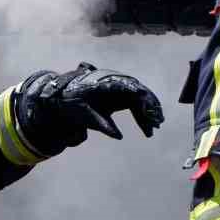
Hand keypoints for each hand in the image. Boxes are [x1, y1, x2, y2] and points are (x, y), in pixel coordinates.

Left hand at [40, 63, 164, 142]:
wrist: (63, 98)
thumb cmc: (71, 104)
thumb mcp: (83, 114)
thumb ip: (101, 124)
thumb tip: (118, 136)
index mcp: (105, 83)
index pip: (127, 87)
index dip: (139, 97)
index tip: (148, 109)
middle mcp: (115, 83)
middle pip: (138, 92)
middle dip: (149, 106)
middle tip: (157, 122)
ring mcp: (118, 90)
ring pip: (139, 100)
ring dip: (148, 113)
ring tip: (155, 127)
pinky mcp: (119, 98)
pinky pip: (135, 106)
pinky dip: (142, 117)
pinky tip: (148, 130)